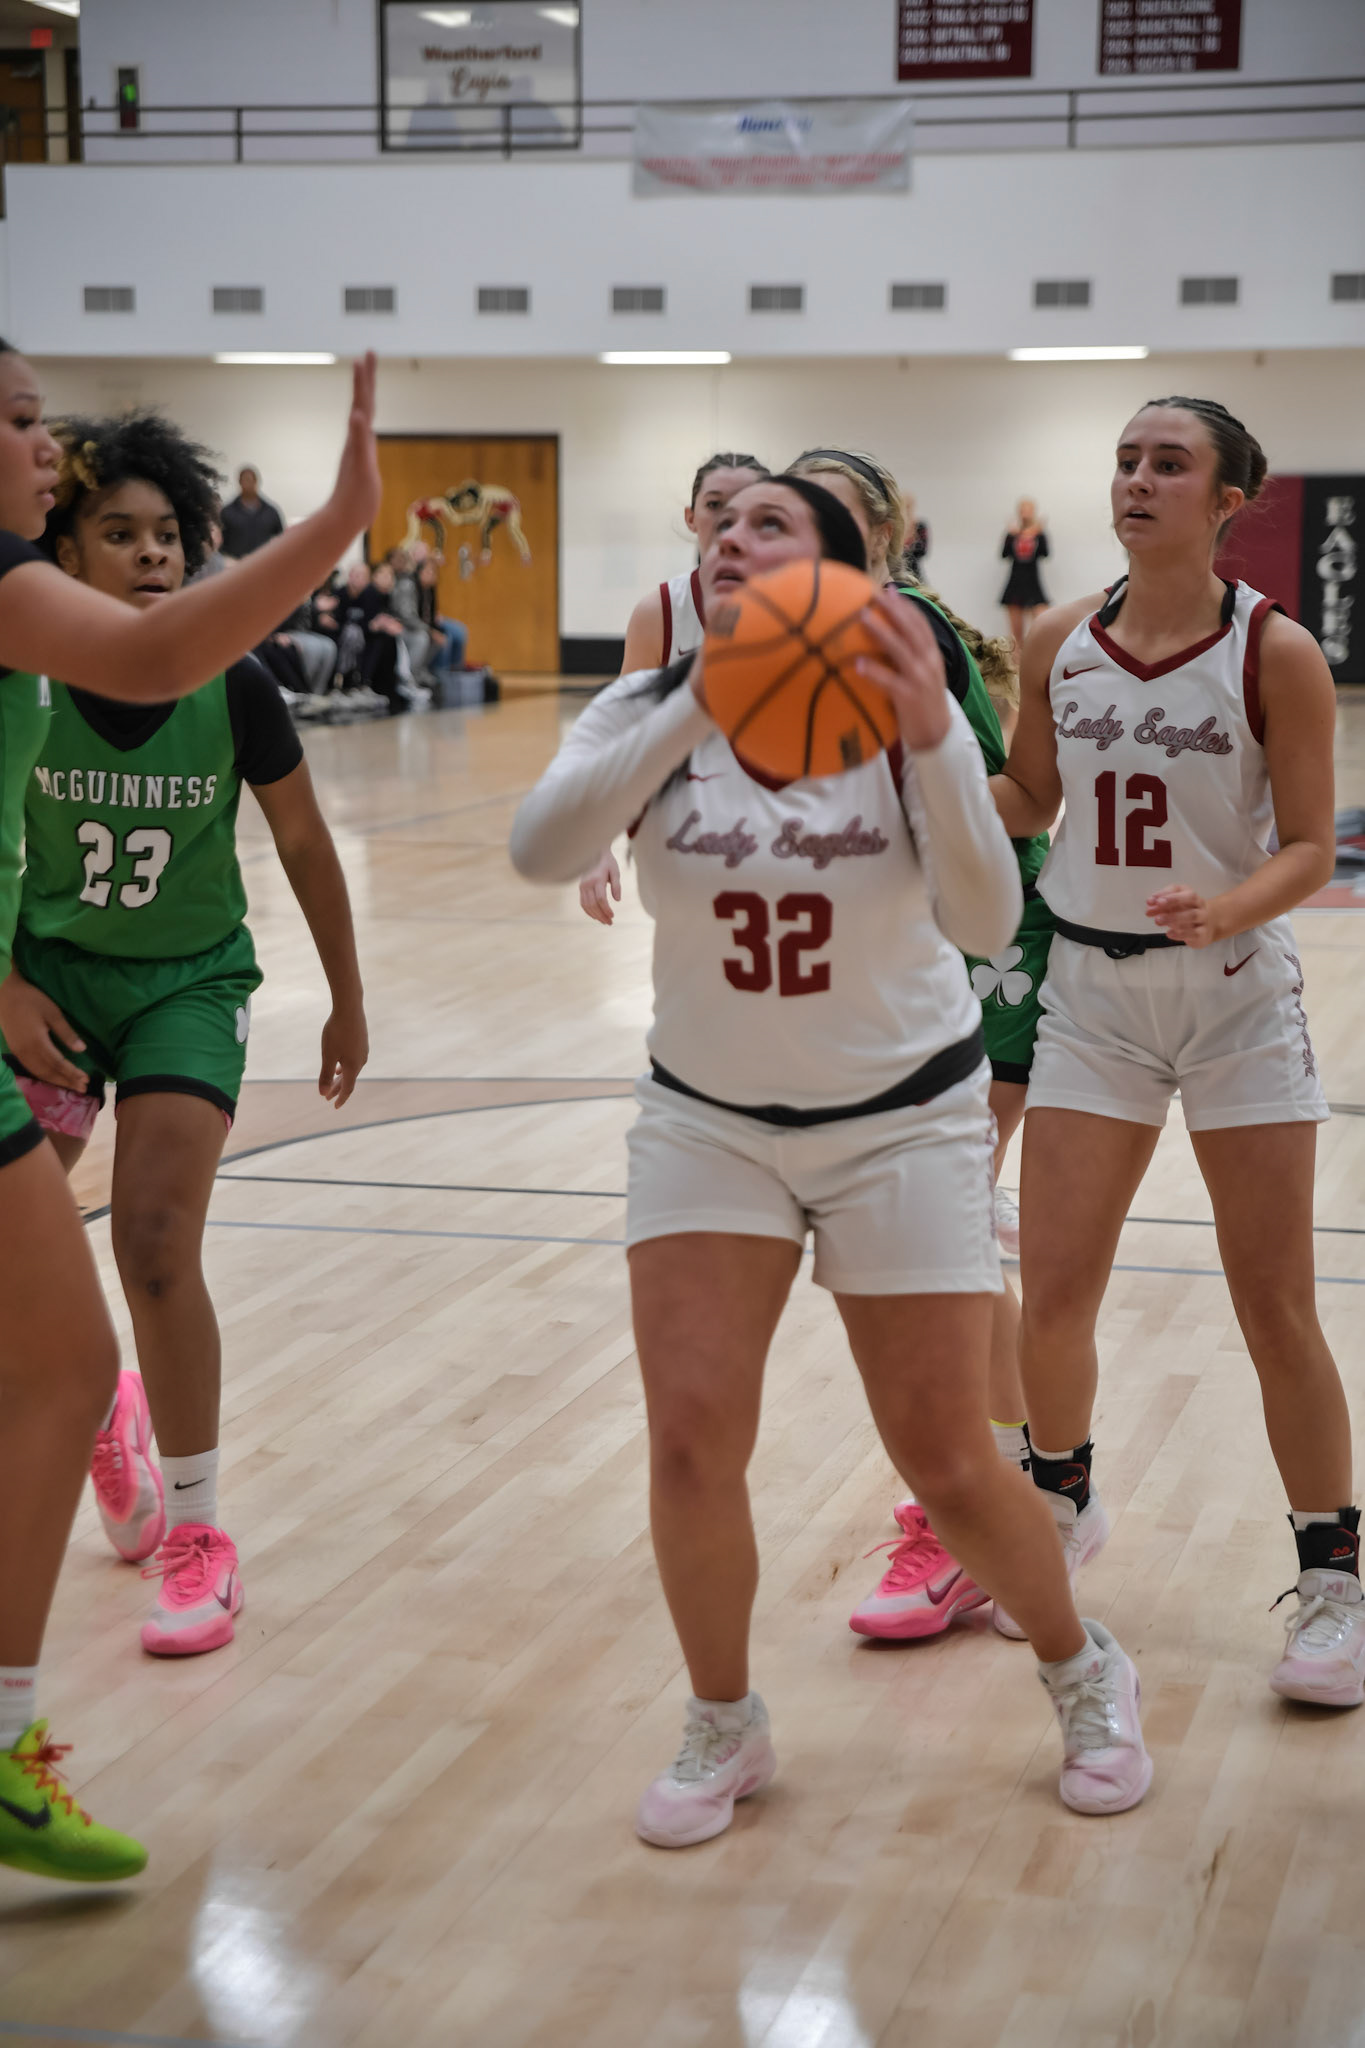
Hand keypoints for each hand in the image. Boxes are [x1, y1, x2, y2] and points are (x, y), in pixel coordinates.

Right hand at [0, 970, 88, 1089]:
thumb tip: (82, 1049)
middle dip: (66, 1081)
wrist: (4, 993)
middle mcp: (27, 1052)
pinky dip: (44, 1075)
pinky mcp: (15, 1050)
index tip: (86, 1079)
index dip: (72, 1073)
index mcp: (37, 1043)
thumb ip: (66, 1033)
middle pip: (49, 1072)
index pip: (58, 1064)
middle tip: (83, 1088)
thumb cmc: (31, 1000)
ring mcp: (19, 1052)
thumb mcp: (53, 1013)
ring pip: (39, 1072)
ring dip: (56, 1080)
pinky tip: (53, 1076)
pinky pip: (31, 1068)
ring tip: (71, 1085)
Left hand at [318, 1001, 368, 1106]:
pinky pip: (354, 1060)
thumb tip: (323, 1093)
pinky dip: (345, 1066)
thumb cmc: (337, 1032)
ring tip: (332, 1081)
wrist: (350, 1008)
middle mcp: (361, 1060)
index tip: (334, 1106)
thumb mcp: (328, 1055)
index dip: (340, 1098)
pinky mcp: (362, 1042)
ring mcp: (363, 1051)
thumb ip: (325, 1075)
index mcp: (353, 1066)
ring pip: (352, 1069)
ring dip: (341, 1077)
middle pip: (349, 1079)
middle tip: (326, 1097)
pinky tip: (339, 1063)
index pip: (348, 1088)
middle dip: (337, 1089)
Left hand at [328, 352, 380, 537]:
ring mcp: (358, 447)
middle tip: (369, 354)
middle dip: (366, 378)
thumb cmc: (354, 498)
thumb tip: (357, 415)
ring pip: (363, 413)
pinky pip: (365, 432)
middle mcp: (357, 438)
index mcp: (358, 437)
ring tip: (367, 379)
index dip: (364, 379)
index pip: (363, 402)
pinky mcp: (361, 459)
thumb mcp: (361, 468)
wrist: (343, 519)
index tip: (365, 356)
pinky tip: (366, 419)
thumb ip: (359, 440)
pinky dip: (367, 419)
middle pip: (363, 401)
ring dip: (365, 394)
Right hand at [579, 850, 620, 924]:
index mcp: (597, 879)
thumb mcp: (615, 871)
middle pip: (593, 904)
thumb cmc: (607, 862)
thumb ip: (617, 886)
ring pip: (586, 905)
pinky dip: (588, 911)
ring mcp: (582, 886)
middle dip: (602, 915)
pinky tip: (596, 916)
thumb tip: (617, 900)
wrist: (594, 852)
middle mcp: (588, 883)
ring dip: (595, 916)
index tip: (613, 916)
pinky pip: (583, 903)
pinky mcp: (580, 887)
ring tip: (604, 922)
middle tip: (610, 923)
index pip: (601, 899)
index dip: (606, 909)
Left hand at [855, 589, 950, 751]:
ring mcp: (920, 679)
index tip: (890, 590)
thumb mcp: (922, 675)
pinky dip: (874, 671)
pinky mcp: (908, 697)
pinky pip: (889, 681)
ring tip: (862, 617)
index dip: (906, 605)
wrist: (937, 736)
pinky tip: (858, 663)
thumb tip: (885, 640)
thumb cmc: (923, 703)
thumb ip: (910, 657)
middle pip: (911, 629)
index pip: (920, 624)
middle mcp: (929, 663)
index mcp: (933, 655)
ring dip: (880, 631)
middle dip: (893, 609)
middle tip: (873, 593)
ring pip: (900, 649)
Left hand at [1145, 886, 1225, 947]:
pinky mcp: (1203, 933)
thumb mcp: (1174, 907)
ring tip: (1158, 921)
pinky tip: (1169, 933)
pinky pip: (1194, 932)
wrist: (1207, 928)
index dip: (1164, 893)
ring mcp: (1203, 918)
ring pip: (1192, 915)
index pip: (1179, 889)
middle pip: (1190, 898)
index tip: (1150, 900)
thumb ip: (1161, 906)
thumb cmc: (1186, 913)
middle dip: (1173, 900)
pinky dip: (1180, 933)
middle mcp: (1199, 904)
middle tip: (1157, 905)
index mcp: (1190, 895)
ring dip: (1174, 917)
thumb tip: (1149, 905)